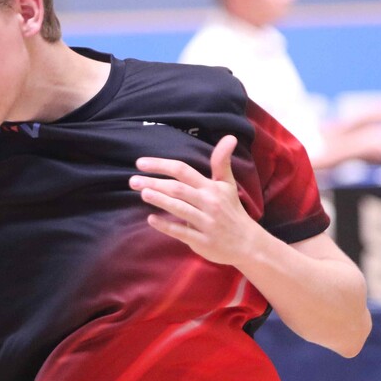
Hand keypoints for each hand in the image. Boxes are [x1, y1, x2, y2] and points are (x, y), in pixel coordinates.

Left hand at [129, 135, 262, 266]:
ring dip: (160, 200)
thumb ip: (222, 162)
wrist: (247, 243)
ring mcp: (206, 222)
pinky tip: (151, 219)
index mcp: (211, 187)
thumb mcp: (227, 184)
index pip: (183, 171)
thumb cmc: (231, 210)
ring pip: (180, 208)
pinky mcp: (202, 241)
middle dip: (154, 183)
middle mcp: (208, 202)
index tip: (140, 163)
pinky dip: (166, 226)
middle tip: (132, 180)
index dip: (161, 165)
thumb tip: (229, 136)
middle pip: (178, 189)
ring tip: (143, 193)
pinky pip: (182, 232)